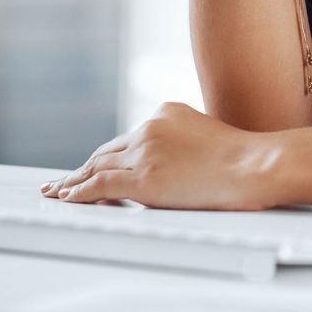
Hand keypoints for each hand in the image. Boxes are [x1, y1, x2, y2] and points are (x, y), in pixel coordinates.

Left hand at [38, 101, 284, 209]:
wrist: (255, 165)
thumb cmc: (245, 158)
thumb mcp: (208, 137)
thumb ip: (184, 145)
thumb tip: (178, 166)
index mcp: (165, 112)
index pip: (128, 138)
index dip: (107, 155)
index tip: (93, 164)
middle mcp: (149, 126)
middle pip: (106, 151)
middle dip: (83, 167)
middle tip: (62, 180)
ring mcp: (144, 152)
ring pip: (97, 167)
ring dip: (73, 181)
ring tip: (56, 192)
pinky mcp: (142, 179)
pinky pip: (99, 186)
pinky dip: (78, 193)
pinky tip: (67, 198)